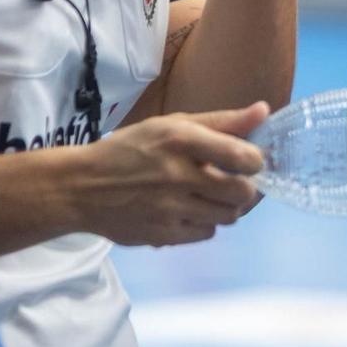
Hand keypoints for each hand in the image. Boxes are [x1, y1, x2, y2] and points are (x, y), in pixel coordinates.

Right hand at [68, 103, 269, 246]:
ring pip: (229, 216)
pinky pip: (206, 234)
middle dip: (246, 187)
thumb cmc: (131, 150)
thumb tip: (265, 111)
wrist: (81, 187)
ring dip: (227, 207)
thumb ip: (222, 121)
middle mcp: (177, 175)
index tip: (248, 161)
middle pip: (242, 192)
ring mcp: (170, 209)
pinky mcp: (163, 235)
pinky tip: (191, 211)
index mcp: (181, 139)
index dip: (256, 161)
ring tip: (211, 196)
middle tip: (233, 182)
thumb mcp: (171, 125)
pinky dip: (205, 223)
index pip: (244, 157)